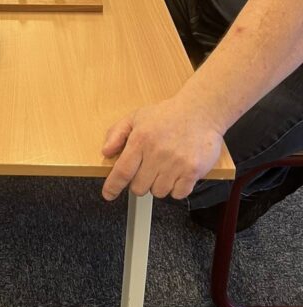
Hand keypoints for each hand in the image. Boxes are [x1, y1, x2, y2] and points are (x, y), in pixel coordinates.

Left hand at [101, 98, 223, 200]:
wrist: (200, 111)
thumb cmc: (167, 115)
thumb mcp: (136, 117)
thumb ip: (117, 133)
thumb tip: (106, 152)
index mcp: (140, 139)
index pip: (122, 171)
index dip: (113, 186)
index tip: (108, 194)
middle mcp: (157, 153)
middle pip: (139, 187)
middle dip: (139, 183)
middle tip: (147, 170)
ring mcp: (176, 163)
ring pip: (158, 192)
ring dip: (159, 185)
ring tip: (164, 168)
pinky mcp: (193, 171)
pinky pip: (178, 194)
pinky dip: (176, 188)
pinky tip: (177, 173)